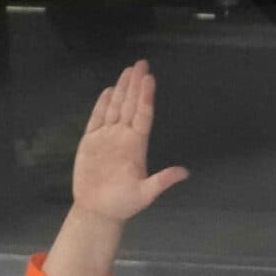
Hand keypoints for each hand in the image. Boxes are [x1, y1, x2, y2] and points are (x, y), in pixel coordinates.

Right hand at [70, 60, 187, 225]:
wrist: (98, 211)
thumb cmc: (122, 204)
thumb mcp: (145, 194)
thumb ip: (162, 181)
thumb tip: (184, 173)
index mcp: (136, 145)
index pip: (143, 115)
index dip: (145, 97)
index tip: (149, 79)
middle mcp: (123, 137)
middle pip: (130, 105)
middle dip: (135, 84)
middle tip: (141, 63)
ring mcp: (107, 138)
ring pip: (115, 108)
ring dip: (121, 89)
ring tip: (127, 71)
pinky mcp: (90, 143)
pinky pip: (96, 119)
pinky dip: (101, 105)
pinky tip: (107, 91)